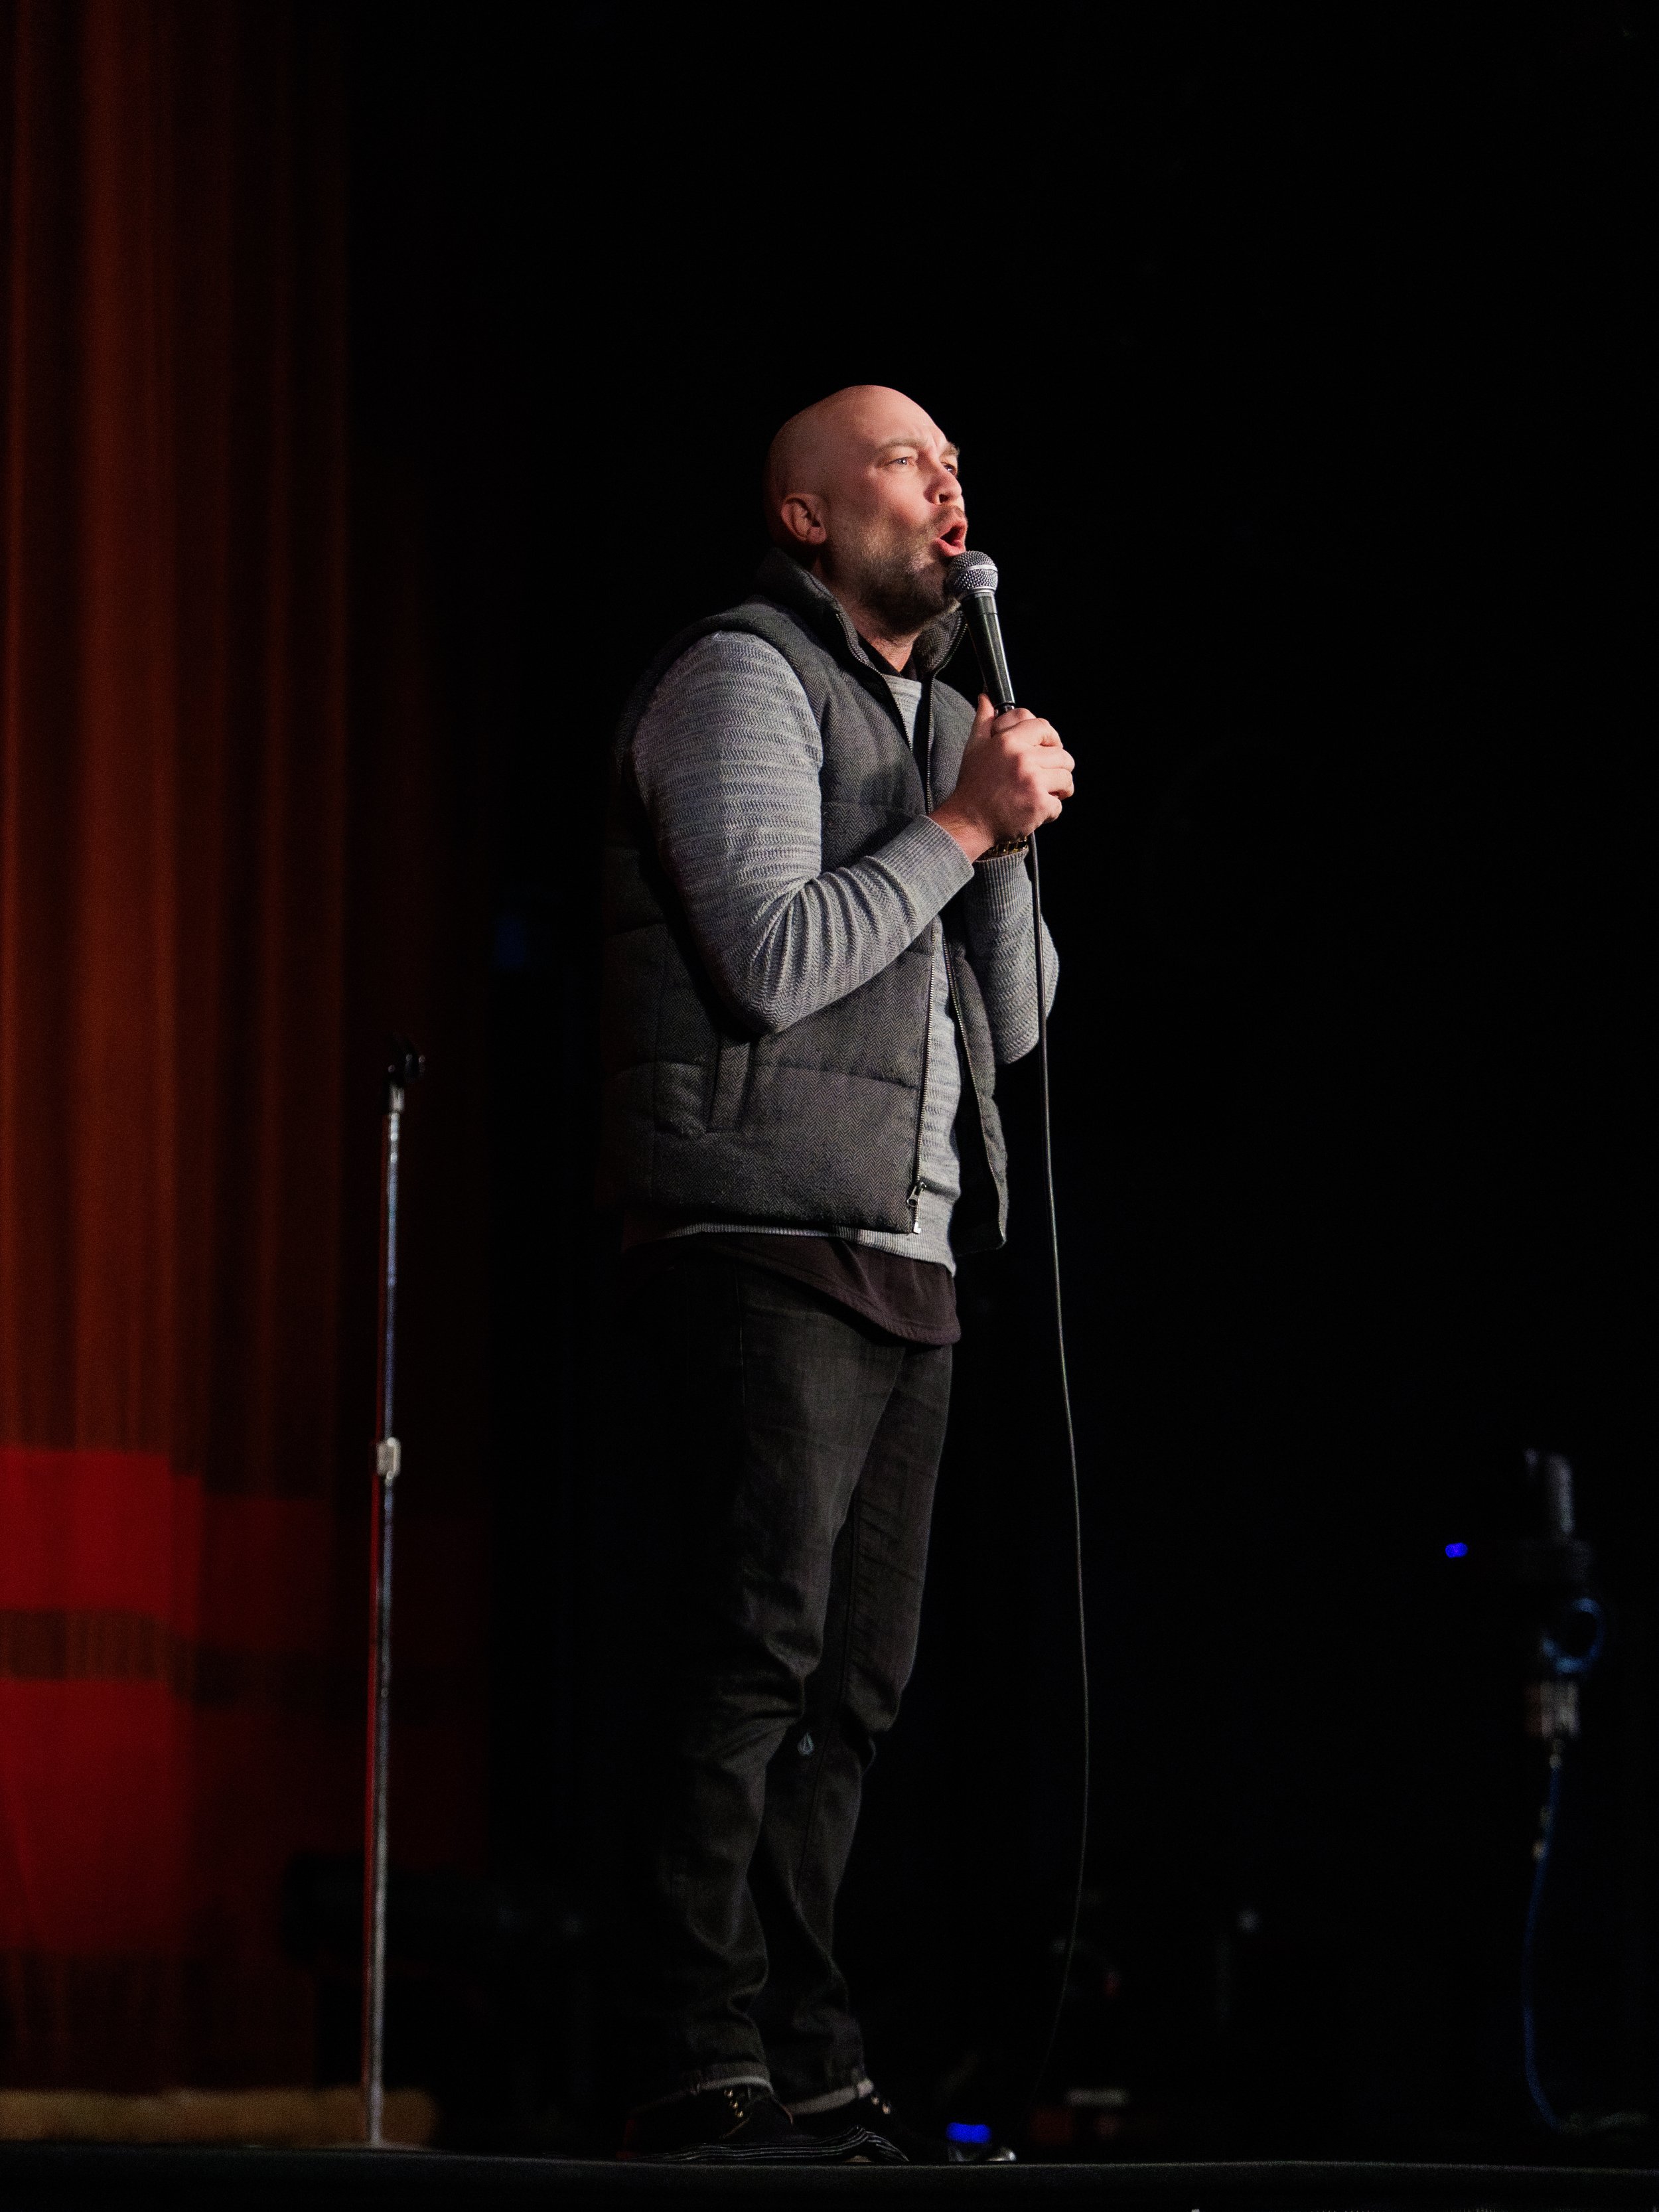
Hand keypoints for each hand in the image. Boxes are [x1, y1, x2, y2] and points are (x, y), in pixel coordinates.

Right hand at [930, 694, 1074, 862]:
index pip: (1044, 727)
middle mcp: (1022, 759)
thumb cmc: (973, 785)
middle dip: (1059, 767)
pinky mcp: (1039, 805)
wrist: (968, 821)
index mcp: (1008, 742)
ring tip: (1045, 793)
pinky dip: (1050, 811)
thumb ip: (984, 720)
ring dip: (1060, 788)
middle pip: (1062, 755)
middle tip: (1047, 776)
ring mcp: (1032, 782)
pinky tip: (1035, 810)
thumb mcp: (975, 747)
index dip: (1051, 737)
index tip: (1049, 748)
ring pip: (1066, 778)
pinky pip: (1059, 805)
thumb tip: (985, 698)